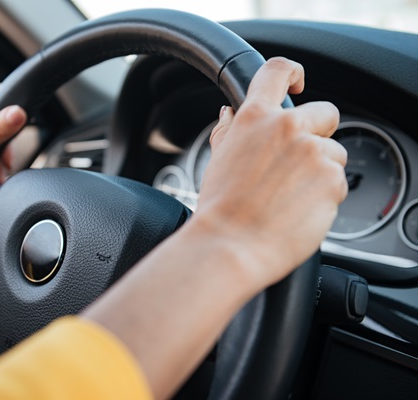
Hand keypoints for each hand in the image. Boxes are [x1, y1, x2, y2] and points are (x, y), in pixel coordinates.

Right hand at [195, 57, 347, 288]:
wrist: (230, 245)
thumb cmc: (219, 209)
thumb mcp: (217, 160)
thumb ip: (230, 131)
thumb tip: (228, 113)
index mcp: (254, 118)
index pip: (277, 71)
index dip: (292, 73)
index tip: (297, 84)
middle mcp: (286, 128)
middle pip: (325, 112)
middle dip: (318, 133)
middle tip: (297, 162)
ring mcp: (313, 153)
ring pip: (334, 152)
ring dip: (321, 169)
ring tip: (290, 195)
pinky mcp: (332, 180)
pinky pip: (339, 181)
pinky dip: (324, 195)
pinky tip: (298, 209)